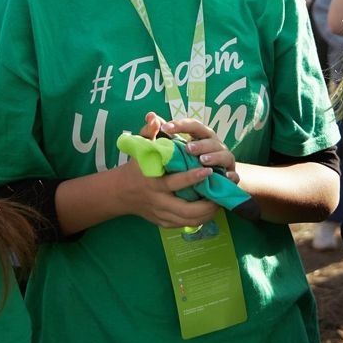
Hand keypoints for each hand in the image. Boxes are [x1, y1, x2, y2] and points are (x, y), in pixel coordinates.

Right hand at [113, 113, 218, 228]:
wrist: (120, 192)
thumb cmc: (135, 167)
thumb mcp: (139, 148)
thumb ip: (148, 132)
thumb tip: (154, 117)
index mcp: (153, 183)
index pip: (175, 183)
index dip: (193, 178)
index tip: (209, 170)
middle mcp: (158, 201)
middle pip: (187, 210)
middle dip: (207, 204)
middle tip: (221, 191)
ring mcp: (161, 215)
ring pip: (189, 220)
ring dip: (207, 213)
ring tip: (219, 202)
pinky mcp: (163, 223)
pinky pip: (185, 225)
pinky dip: (200, 219)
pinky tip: (209, 210)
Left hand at [156, 112, 238, 183]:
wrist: (205, 181)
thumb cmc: (186, 160)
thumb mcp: (172, 147)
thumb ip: (159, 132)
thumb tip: (150, 115)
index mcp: (200, 135)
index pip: (193, 125)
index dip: (180, 125)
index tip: (165, 128)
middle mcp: (214, 145)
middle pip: (210, 139)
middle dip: (200, 143)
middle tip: (188, 148)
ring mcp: (224, 160)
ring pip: (224, 155)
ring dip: (215, 157)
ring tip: (202, 161)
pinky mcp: (230, 175)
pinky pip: (235, 175)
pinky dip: (231, 175)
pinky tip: (225, 177)